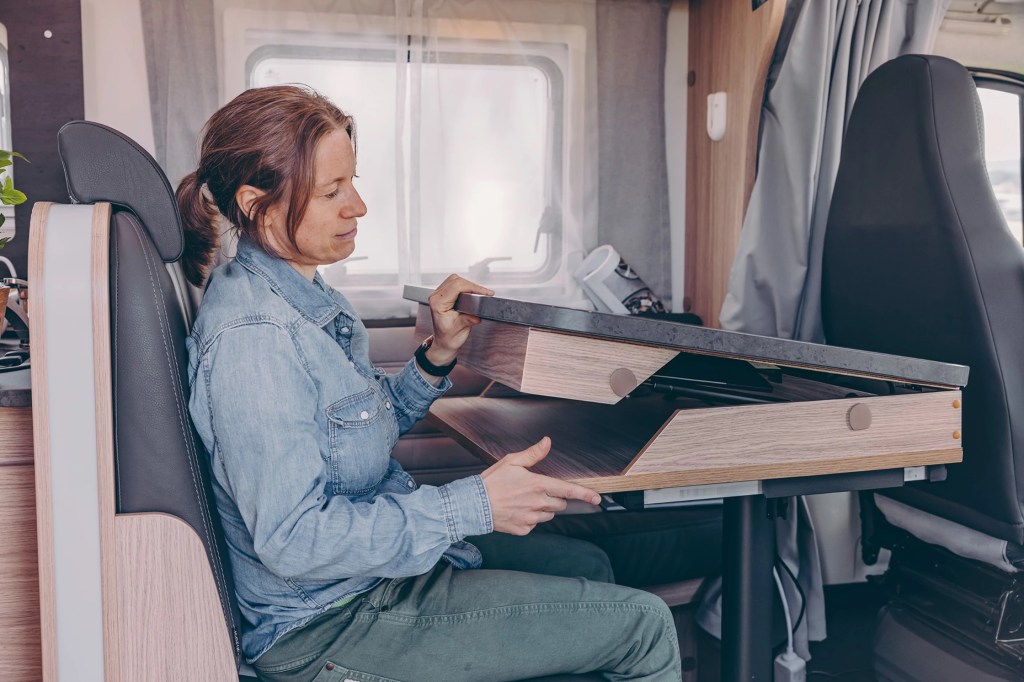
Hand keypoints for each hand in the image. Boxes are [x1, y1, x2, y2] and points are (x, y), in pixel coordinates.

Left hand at [426, 274, 493, 365]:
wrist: (444, 342)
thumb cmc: (449, 338)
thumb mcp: (460, 329)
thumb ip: (468, 319)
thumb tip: (477, 313)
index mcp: (438, 303)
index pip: (456, 286)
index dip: (473, 287)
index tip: (485, 293)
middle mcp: (436, 297)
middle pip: (456, 280)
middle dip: (472, 286)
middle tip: (484, 293)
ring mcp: (439, 295)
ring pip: (455, 280)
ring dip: (468, 285)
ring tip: (479, 293)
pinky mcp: (443, 295)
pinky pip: (454, 284)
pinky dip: (465, 287)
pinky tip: (471, 293)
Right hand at [481, 437, 601, 535]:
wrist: (474, 505)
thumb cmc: (492, 481)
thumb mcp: (512, 461)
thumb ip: (533, 453)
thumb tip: (547, 442)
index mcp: (538, 484)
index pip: (568, 490)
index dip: (585, 495)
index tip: (598, 499)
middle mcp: (538, 503)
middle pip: (560, 503)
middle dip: (554, 497)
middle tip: (536, 491)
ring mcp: (531, 518)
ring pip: (549, 514)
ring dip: (543, 508)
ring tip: (524, 500)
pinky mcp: (524, 529)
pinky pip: (535, 524)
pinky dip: (530, 519)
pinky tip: (517, 511)